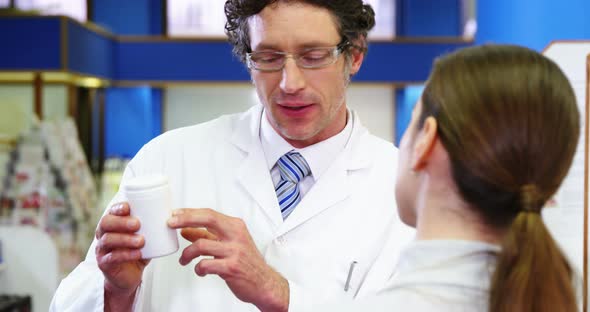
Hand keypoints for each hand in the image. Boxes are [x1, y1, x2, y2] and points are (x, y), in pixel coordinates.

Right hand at [95, 202, 148, 308]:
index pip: (111, 212)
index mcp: (112, 224)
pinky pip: (112, 257)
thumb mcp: (144, 236)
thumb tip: (174, 214)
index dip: (118, 208)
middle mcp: (103, 234)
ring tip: (141, 241)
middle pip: (106, 223)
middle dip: (121, 222)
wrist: (128, 276)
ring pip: (108, 240)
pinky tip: (137, 254)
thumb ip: (152, 226)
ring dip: (125, 239)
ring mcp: (102, 249)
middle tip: (137, 224)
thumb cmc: (136, 251)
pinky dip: (126, 254)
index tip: (128, 207)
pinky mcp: (104, 263)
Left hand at [168, 208, 288, 311]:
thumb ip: (208, 236)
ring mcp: (234, 251)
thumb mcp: (229, 244)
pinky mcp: (231, 268)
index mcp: (235, 227)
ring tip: (183, 260)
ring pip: (201, 245)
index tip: (174, 213)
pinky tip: (200, 270)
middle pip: (207, 219)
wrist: (265, 283)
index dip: (189, 212)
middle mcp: (236, 236)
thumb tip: (186, 230)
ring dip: (187, 254)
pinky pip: (206, 265)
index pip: (209, 213)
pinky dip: (198, 268)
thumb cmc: (247, 263)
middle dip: (185, 219)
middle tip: (170, 223)